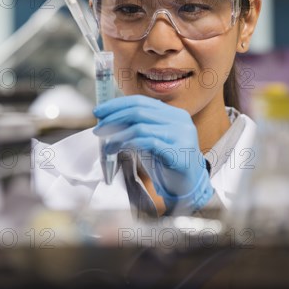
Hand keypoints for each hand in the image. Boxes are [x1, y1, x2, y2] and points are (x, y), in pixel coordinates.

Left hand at [93, 95, 213, 213]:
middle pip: (139, 111)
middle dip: (114, 118)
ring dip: (118, 134)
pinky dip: (129, 144)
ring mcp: (181, 135)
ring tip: (107, 145)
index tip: (99, 111)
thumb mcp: (154, 139)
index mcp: (174, 113)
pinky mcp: (178, 152)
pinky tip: (119, 149)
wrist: (190, 187)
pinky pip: (148, 142)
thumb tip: (110, 119)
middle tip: (99, 128)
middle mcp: (179, 120)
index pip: (140, 101)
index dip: (117, 104)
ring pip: (141, 126)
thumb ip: (139, 126)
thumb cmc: (168, 162)